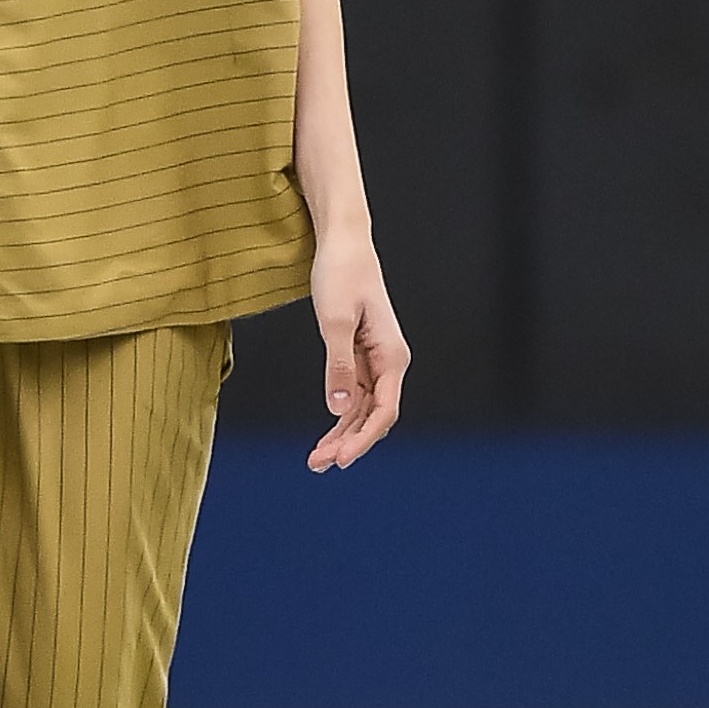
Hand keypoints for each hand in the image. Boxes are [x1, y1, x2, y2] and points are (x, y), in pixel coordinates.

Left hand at [308, 234, 409, 472]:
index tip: (341, 458)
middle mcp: (388, 362)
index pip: (384, 411)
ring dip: (342, 434)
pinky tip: (326, 433)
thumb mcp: (335, 321)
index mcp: (391, 355)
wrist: (343, 242)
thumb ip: (339, 367)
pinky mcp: (359, 355)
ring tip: (316, 459)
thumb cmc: (342, 273)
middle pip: (374, 416)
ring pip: (363, 410)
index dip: (363, 439)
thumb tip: (340, 408)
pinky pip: (354, 395)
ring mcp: (374, 360)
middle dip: (349, 443)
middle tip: (319, 464)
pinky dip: (340, 415)